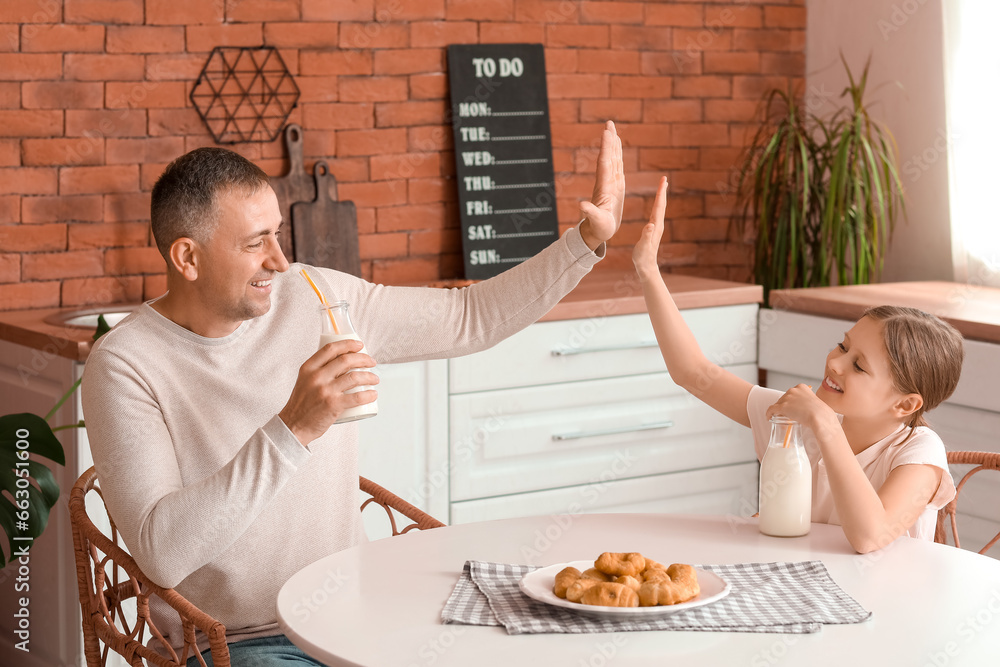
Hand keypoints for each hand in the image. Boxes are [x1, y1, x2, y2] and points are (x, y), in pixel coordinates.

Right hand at [278, 339, 378, 445]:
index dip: (348, 344)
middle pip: (346, 360)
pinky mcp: (333, 405)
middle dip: (363, 359)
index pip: (330, 349)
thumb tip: (343, 362)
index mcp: (309, 368)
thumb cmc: (302, 404)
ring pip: (354, 377)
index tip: (359, 345)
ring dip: (369, 376)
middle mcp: (317, 377)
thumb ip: (319, 371)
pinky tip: (373, 394)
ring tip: (375, 379)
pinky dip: (369, 395)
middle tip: (371, 362)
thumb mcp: (305, 381)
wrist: (294, 425)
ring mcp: (325, 390)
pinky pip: (357, 397)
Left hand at [579, 120, 624, 250]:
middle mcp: (606, 182)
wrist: (597, 232)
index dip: (606, 148)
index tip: (606, 133)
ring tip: (613, 129)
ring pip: (613, 159)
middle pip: (608, 156)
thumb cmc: (598, 228)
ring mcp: (611, 183)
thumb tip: (582, 205)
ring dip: (613, 144)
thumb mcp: (596, 221)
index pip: (605, 163)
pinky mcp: (616, 186)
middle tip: (609, 123)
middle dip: (609, 140)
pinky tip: (618, 147)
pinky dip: (618, 155)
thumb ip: (590, 212)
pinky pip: (617, 166)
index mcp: (604, 187)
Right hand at [632, 176, 667, 280]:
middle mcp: (658, 225)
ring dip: (660, 197)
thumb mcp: (643, 246)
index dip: (660, 193)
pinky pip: (655, 213)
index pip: (659, 206)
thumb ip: (646, 235)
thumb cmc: (643, 257)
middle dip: (662, 191)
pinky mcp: (653, 230)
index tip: (663, 181)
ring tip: (661, 187)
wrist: (646, 266)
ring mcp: (656, 227)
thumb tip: (650, 224)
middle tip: (664, 178)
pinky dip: (656, 205)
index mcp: (656, 226)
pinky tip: (655, 204)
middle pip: (661, 204)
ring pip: (659, 208)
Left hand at [764, 384, 837, 433]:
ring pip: (778, 404)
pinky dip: (769, 413)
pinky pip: (771, 410)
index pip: (791, 394)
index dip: (789, 401)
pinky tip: (768, 417)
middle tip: (785, 415)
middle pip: (783, 398)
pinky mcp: (783, 407)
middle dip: (784, 407)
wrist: (820, 417)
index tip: (790, 407)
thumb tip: (804, 409)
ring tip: (779, 418)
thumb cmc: (821, 413)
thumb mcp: (815, 402)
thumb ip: (807, 403)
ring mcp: (787, 398)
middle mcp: (793, 390)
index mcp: (802, 387)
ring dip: (778, 411)